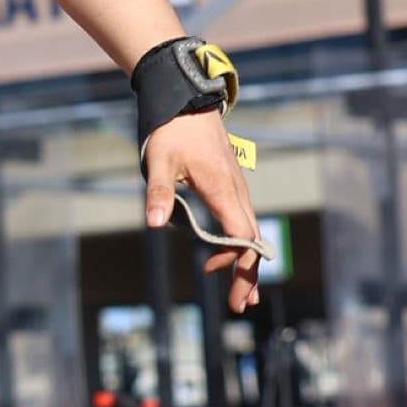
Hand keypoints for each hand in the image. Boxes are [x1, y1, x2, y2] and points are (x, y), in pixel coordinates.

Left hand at [143, 110, 261, 315]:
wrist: (188, 101)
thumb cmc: (172, 131)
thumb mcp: (159, 161)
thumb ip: (158, 193)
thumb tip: (154, 224)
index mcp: (223, 190)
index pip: (242, 236)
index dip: (236, 263)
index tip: (218, 280)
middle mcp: (237, 193)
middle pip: (251, 240)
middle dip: (247, 274)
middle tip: (238, 306)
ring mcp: (237, 189)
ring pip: (249, 231)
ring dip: (245, 262)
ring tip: (239, 292)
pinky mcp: (231, 186)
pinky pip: (242, 220)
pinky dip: (239, 243)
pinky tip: (226, 256)